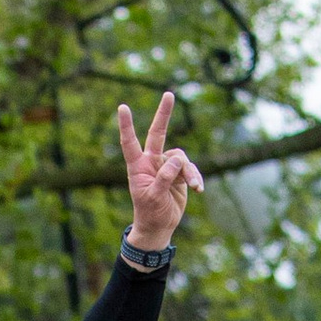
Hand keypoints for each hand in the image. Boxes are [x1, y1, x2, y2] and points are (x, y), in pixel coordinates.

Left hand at [115, 93, 203, 252]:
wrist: (160, 226)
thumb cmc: (150, 213)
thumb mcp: (154, 197)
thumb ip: (164, 178)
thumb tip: (177, 159)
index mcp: (138, 167)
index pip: (130, 142)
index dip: (127, 125)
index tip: (123, 107)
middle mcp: (151, 162)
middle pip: (158, 133)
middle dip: (164, 114)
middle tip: (169, 94)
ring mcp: (166, 166)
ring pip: (181, 158)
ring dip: (189, 171)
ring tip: (193, 186)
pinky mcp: (179, 173)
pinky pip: (190, 168)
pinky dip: (195, 177)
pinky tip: (198, 189)